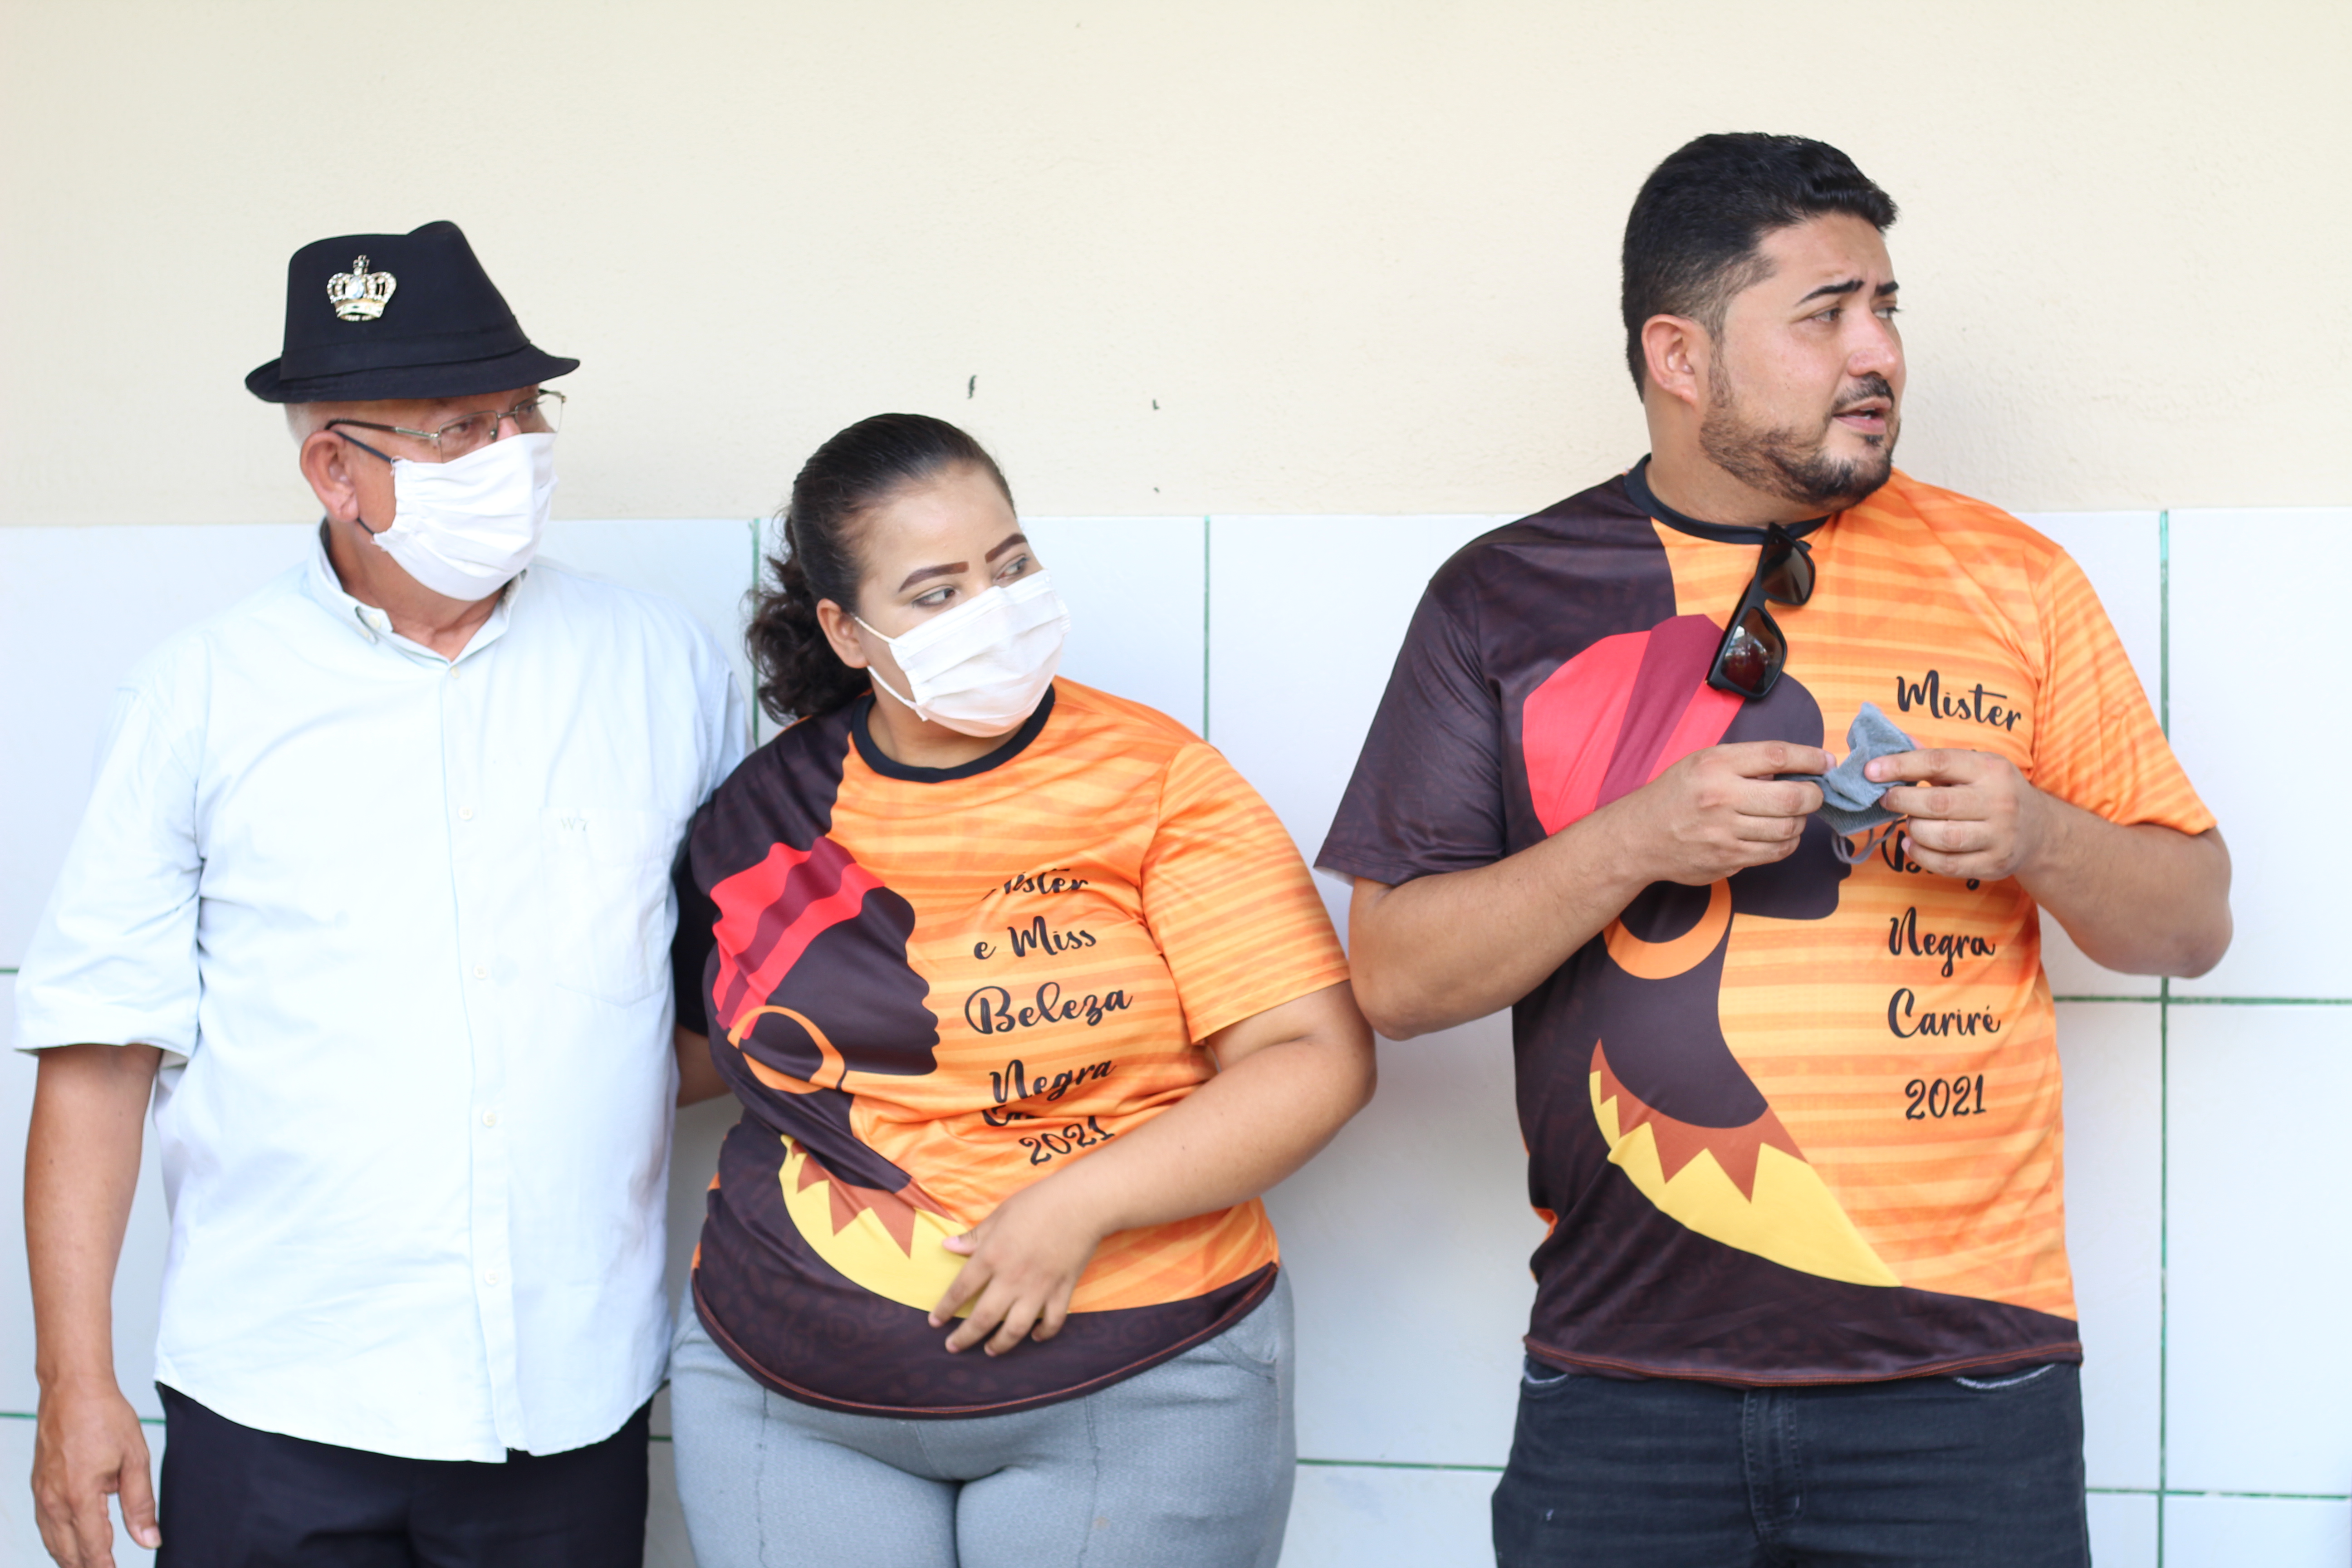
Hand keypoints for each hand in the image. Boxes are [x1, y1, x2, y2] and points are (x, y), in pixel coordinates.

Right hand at [32, 1383, 158, 1567]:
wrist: (72, 1389)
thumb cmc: (105, 1417)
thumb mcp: (135, 1459)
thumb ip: (140, 1504)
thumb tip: (149, 1540)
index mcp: (79, 1497)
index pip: (92, 1549)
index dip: (105, 1567)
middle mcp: (54, 1502)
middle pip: (69, 1553)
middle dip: (87, 1566)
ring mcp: (42, 1495)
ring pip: (53, 1543)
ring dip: (71, 1558)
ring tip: (92, 1565)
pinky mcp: (38, 1487)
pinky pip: (45, 1526)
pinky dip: (58, 1541)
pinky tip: (72, 1544)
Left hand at [928, 1176, 1108, 1356]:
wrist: (1082, 1202)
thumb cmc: (1038, 1203)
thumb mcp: (1000, 1214)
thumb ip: (974, 1236)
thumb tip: (947, 1246)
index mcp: (992, 1256)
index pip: (961, 1289)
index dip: (945, 1309)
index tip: (934, 1322)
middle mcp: (1012, 1278)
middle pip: (983, 1318)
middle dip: (965, 1337)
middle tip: (954, 1347)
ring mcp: (1039, 1288)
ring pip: (1016, 1329)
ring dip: (1000, 1344)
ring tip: (990, 1351)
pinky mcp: (1062, 1290)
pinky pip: (1052, 1321)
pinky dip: (1043, 1333)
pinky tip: (1034, 1336)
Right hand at [1610, 741, 1829, 885]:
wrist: (1640, 837)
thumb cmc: (1676, 795)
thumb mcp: (1702, 763)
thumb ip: (1744, 762)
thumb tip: (1796, 768)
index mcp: (1714, 766)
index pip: (1777, 757)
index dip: (1810, 758)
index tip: (1825, 761)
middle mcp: (1720, 798)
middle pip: (1792, 797)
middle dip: (1814, 795)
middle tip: (1815, 793)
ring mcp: (1725, 834)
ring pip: (1788, 829)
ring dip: (1800, 821)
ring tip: (1793, 814)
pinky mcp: (1728, 860)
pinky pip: (1775, 852)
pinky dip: (1787, 842)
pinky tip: (1780, 834)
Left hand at [1868, 748, 2049, 881]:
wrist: (2040, 830)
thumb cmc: (1994, 792)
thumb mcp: (1975, 767)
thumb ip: (1935, 760)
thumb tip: (1891, 748)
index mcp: (1991, 769)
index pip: (1939, 762)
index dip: (1900, 766)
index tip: (1871, 771)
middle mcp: (2000, 802)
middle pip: (1937, 804)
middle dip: (1901, 801)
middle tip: (1887, 799)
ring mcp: (2000, 836)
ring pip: (1942, 837)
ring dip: (1914, 830)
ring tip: (1908, 822)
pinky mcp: (1995, 864)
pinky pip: (1948, 864)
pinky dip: (1922, 856)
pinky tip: (1913, 845)